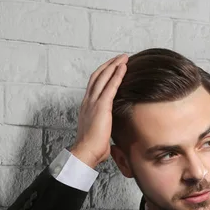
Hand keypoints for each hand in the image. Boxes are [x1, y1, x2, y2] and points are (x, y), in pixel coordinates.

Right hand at [69, 53, 128, 168]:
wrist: (86, 152)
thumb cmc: (93, 149)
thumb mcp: (99, 137)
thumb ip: (104, 134)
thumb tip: (110, 143)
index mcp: (86, 107)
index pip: (94, 85)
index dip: (103, 75)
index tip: (112, 69)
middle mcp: (88, 101)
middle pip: (97, 76)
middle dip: (109, 65)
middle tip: (119, 57)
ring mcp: (93, 102)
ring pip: (103, 77)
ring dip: (114, 65)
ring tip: (123, 57)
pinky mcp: (101, 106)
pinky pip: (110, 86)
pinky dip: (117, 75)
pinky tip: (123, 67)